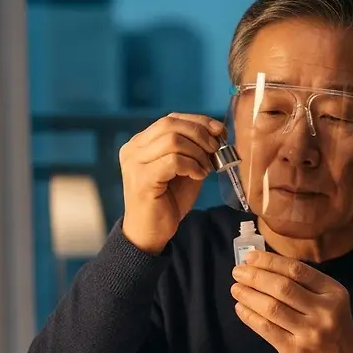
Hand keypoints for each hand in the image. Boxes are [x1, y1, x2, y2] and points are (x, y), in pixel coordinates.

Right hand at [119, 113, 223, 253]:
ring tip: (205, 168)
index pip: (170, 119)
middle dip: (200, 134)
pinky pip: (173, 160)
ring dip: (197, 153)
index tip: (219, 131)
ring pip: (172, 140)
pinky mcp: (142, 179)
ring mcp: (134, 163)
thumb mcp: (183, 169)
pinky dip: (192, 165)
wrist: (151, 233)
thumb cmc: (167, 202)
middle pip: (170, 124)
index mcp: (140, 143)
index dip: (198, 121)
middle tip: (215, 151)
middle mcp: (133, 149)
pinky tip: (198, 176)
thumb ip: (193, 149)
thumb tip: (216, 132)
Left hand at [230, 250, 352, 352]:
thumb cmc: (331, 324)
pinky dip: (249, 316)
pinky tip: (240, 308)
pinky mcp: (294, 350)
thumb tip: (263, 265)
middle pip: (283, 287)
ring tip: (236, 289)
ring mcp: (309, 333)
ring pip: (272, 308)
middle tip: (238, 272)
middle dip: (255, 277)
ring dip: (249, 295)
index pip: (297, 270)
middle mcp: (323, 311)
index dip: (270, 261)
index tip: (250, 257)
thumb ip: (304, 282)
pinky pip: (266, 329)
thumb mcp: (329, 298)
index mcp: (333, 292)